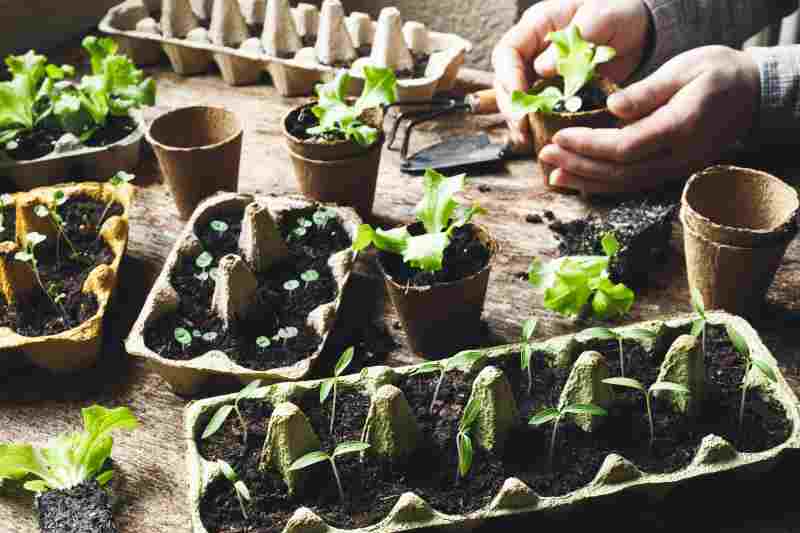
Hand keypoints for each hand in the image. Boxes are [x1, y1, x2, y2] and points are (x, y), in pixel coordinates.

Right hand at [492, 0, 650, 150]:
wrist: (640, 30)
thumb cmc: (618, 12)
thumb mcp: (600, 17)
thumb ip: (572, 41)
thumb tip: (542, 69)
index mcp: (536, 26)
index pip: (507, 52)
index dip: (508, 77)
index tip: (520, 98)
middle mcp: (532, 50)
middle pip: (506, 80)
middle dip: (511, 106)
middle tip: (522, 128)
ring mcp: (541, 72)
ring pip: (518, 98)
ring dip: (520, 120)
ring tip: (527, 139)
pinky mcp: (554, 91)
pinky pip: (538, 109)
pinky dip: (538, 125)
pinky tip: (540, 138)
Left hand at [541, 46, 760, 193]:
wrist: (752, 95)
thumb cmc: (718, 74)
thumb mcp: (685, 69)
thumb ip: (648, 92)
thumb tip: (612, 109)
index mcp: (681, 128)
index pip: (626, 147)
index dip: (589, 146)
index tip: (560, 137)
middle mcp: (678, 157)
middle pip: (620, 172)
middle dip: (578, 166)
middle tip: (545, 156)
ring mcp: (676, 169)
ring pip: (624, 184)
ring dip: (585, 180)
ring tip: (552, 174)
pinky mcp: (670, 171)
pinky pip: (632, 183)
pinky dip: (602, 183)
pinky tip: (577, 180)